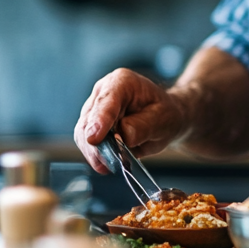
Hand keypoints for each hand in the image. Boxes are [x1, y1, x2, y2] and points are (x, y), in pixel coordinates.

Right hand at [73, 69, 188, 172]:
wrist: (164, 118)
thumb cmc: (165, 113)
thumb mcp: (163, 118)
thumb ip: (143, 127)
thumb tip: (123, 138)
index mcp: (122, 82)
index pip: (107, 101)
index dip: (100, 120)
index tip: (94, 139)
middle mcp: (103, 92)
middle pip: (89, 121)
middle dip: (97, 145)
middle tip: (110, 163)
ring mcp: (94, 108)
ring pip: (83, 134)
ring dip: (95, 153)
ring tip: (112, 165)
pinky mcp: (90, 125)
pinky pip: (86, 143)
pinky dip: (96, 156)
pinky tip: (108, 165)